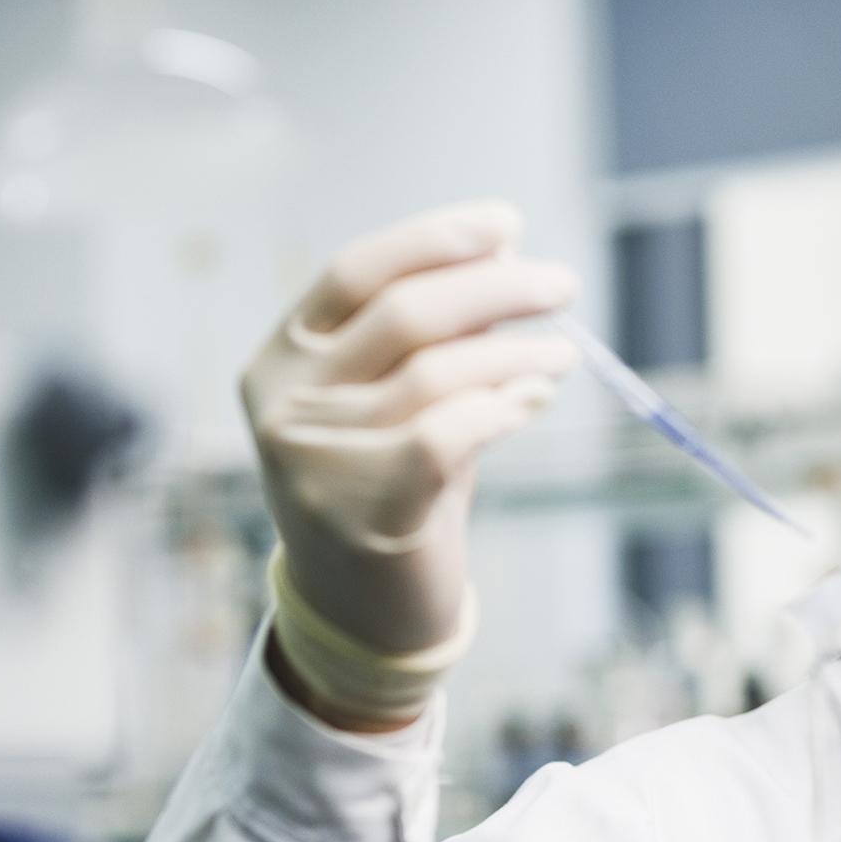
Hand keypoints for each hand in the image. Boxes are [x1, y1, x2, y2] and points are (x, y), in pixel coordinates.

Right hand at [240, 201, 577, 710]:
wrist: (364, 617)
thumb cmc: (388, 493)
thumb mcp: (397, 403)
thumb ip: (435, 337)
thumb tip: (506, 253)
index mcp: (279, 361)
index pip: (355, 271)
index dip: (435, 238)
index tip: (507, 224)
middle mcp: (285, 405)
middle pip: (405, 313)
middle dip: (495, 287)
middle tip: (560, 285)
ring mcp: (317, 461)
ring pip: (438, 374)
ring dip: (515, 354)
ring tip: (561, 356)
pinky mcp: (364, 512)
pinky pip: (448, 433)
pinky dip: (500, 407)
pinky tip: (531, 401)